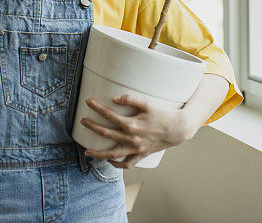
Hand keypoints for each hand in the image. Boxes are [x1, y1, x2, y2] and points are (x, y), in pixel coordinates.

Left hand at [80, 94, 195, 168]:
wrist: (179, 128)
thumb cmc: (164, 113)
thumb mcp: (148, 102)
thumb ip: (131, 99)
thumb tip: (114, 98)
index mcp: (132, 125)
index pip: (109, 115)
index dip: (97, 108)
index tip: (88, 101)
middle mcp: (132, 139)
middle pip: (106, 134)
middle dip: (92, 127)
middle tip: (82, 121)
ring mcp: (136, 149)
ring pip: (113, 154)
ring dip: (98, 154)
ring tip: (86, 152)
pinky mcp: (141, 154)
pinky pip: (127, 163)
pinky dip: (117, 164)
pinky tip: (109, 161)